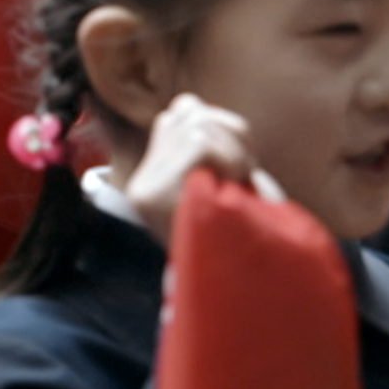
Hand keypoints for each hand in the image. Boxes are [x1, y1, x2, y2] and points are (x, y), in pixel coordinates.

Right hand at [124, 94, 280, 245]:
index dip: (225, 128)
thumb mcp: (232, 181)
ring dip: (235, 153)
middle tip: (243, 178)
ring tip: (238, 187)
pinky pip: (198, 143)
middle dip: (232, 137)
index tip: (240, 167)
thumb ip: (210, 140)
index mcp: (156, 173)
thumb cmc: (247, 231)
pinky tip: (232, 189)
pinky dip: (229, 160)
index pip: (182, 112)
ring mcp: (142, 189)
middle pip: (189, 112)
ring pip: (197, 127)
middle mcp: (141, 181)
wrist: (248, 286)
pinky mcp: (149, 196)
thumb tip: (186, 102)